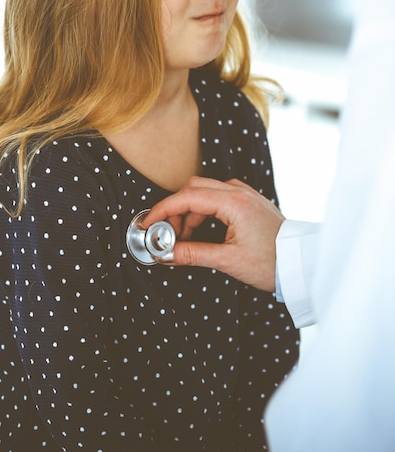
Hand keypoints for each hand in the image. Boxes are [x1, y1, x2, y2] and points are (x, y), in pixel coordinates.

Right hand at [143, 176, 284, 290]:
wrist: (301, 263)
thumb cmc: (272, 262)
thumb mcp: (228, 261)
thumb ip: (193, 254)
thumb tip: (166, 253)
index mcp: (234, 202)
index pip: (187, 197)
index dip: (163, 210)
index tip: (149, 223)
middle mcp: (239, 192)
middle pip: (193, 188)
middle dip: (176, 210)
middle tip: (170, 235)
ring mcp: (245, 194)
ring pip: (204, 191)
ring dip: (190, 212)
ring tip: (188, 239)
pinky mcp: (248, 201)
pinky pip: (217, 197)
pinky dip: (204, 211)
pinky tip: (203, 232)